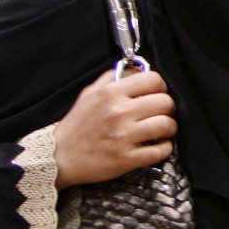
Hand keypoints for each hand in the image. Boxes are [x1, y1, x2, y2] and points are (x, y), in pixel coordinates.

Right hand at [54, 69, 176, 188]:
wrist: (59, 157)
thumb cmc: (77, 125)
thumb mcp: (90, 94)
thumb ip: (113, 78)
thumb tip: (138, 70)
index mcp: (111, 93)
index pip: (154, 80)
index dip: (160, 87)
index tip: (157, 94)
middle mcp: (118, 113)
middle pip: (165, 102)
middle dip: (168, 107)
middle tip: (162, 113)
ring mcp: (123, 136)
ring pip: (166, 125)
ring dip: (170, 128)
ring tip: (163, 130)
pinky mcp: (126, 158)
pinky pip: (160, 151)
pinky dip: (164, 148)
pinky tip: (158, 145)